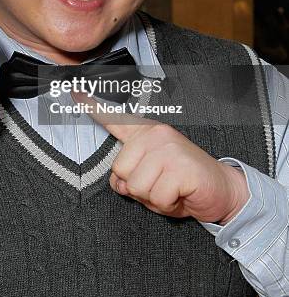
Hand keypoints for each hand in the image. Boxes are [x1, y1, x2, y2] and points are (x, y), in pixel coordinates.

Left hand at [73, 93, 248, 223]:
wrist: (222, 190)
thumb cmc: (182, 184)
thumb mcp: (149, 180)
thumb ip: (128, 177)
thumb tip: (119, 183)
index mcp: (145, 134)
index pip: (115, 118)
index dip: (92, 106)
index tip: (74, 91)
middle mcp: (155, 135)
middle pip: (120, 170)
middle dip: (137, 188)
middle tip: (160, 186)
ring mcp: (168, 148)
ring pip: (136, 186)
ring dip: (153, 198)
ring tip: (171, 190)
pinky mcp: (180, 166)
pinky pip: (156, 196)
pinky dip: (167, 205)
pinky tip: (180, 195)